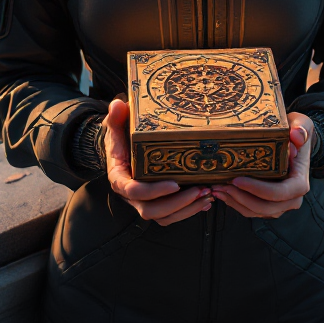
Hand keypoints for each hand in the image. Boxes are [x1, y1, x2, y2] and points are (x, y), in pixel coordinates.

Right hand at [104, 98, 212, 225]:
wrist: (120, 149)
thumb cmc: (120, 137)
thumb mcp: (116, 125)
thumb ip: (115, 116)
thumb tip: (117, 105)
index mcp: (119, 178)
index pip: (134, 191)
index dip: (154, 191)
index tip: (175, 183)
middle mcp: (130, 196)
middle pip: (151, 210)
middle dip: (177, 203)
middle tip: (199, 190)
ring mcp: (144, 202)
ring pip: (164, 217)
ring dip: (187, 209)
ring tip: (207, 195)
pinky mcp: (156, 203)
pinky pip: (171, 215)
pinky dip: (189, 211)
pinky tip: (206, 201)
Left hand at [210, 111, 313, 218]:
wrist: (297, 142)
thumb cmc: (297, 133)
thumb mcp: (301, 125)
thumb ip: (301, 129)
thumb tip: (296, 137)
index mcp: (299, 183)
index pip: (278, 193)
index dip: (256, 190)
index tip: (236, 179)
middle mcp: (292, 198)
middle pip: (265, 207)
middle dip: (240, 198)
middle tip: (220, 185)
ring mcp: (281, 204)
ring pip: (256, 211)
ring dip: (235, 202)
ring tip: (216, 188)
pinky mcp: (270, 204)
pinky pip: (253, 210)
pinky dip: (237, 204)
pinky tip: (223, 193)